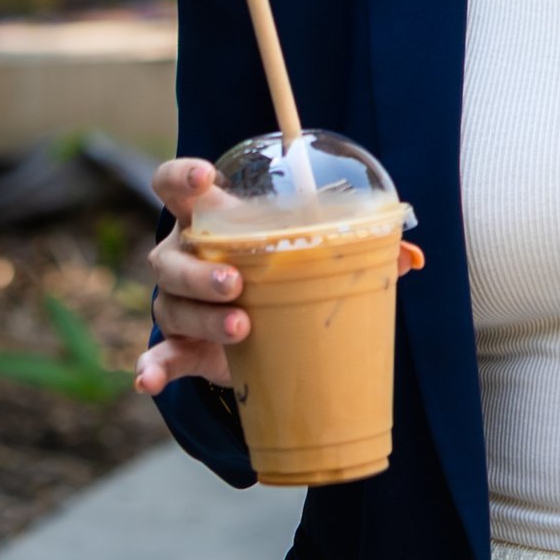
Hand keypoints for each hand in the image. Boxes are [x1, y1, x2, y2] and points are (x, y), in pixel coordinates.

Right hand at [135, 154, 421, 400]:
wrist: (258, 330)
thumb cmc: (282, 274)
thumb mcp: (310, 258)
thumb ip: (354, 251)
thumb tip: (411, 257)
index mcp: (209, 221)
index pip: (176, 186)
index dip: (184, 178)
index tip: (205, 180)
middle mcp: (182, 256)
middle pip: (172, 255)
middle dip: (201, 269)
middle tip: (237, 283)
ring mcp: (177, 302)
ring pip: (171, 305)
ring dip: (203, 316)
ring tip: (242, 328)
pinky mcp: (181, 347)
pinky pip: (159, 356)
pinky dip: (153, 369)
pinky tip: (148, 381)